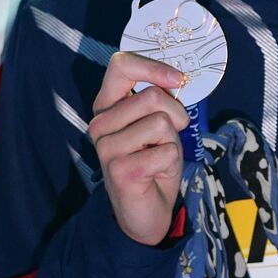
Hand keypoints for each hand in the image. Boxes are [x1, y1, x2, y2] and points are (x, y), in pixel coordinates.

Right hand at [90, 51, 189, 245]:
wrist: (145, 211)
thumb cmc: (153, 160)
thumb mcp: (157, 123)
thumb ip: (159, 100)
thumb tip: (176, 78)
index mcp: (107, 105)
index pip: (121, 65)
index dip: (152, 67)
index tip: (177, 79)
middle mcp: (100, 123)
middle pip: (152, 96)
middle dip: (175, 115)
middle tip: (168, 137)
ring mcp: (106, 147)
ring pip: (161, 123)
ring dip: (172, 141)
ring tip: (159, 156)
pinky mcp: (120, 170)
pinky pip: (167, 151)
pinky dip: (172, 162)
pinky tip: (156, 173)